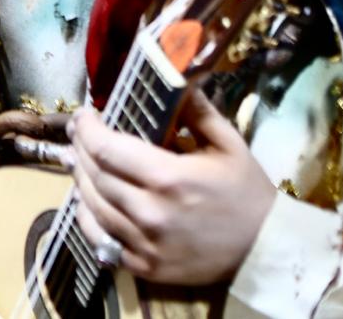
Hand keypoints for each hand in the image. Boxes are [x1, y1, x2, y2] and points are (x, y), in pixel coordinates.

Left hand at [67, 88, 274, 284]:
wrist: (264, 249)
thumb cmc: (246, 192)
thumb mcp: (228, 143)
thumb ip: (195, 110)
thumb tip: (172, 75)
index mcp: (170, 178)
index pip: (106, 148)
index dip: (87, 128)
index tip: (84, 114)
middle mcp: (150, 213)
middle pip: (94, 174)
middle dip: (81, 147)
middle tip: (78, 132)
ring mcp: (145, 244)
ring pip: (92, 206)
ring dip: (79, 179)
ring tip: (79, 159)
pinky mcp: (143, 268)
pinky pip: (99, 240)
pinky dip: (86, 217)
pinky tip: (86, 199)